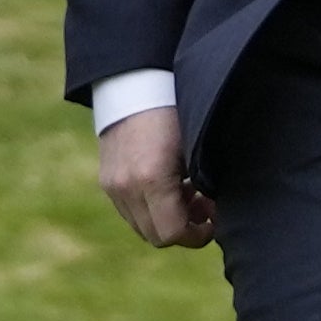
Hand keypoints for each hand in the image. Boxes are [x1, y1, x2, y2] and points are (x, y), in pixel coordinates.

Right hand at [98, 108, 213, 250]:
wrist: (134, 83)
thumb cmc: (174, 110)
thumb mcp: (193, 148)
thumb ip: (202, 184)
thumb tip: (213, 211)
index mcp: (151, 179)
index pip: (171, 233)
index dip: (196, 236)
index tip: (213, 222)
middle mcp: (126, 187)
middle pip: (155, 235)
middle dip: (182, 229)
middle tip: (204, 207)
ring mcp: (112, 185)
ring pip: (141, 226)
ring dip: (165, 219)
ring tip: (187, 193)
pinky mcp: (106, 180)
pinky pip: (129, 210)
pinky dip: (150, 207)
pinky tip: (166, 185)